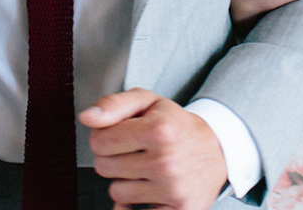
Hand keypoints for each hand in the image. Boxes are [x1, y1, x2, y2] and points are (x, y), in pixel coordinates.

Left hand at [80, 88, 226, 209]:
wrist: (215, 150)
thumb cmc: (175, 125)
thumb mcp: (148, 102)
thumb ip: (114, 104)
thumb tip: (87, 117)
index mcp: (158, 130)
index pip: (99, 140)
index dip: (104, 136)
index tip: (118, 134)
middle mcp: (166, 161)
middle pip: (103, 167)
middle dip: (112, 158)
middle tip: (133, 150)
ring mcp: (172, 189)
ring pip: (116, 192)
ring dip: (125, 181)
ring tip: (144, 168)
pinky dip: (134, 205)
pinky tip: (148, 190)